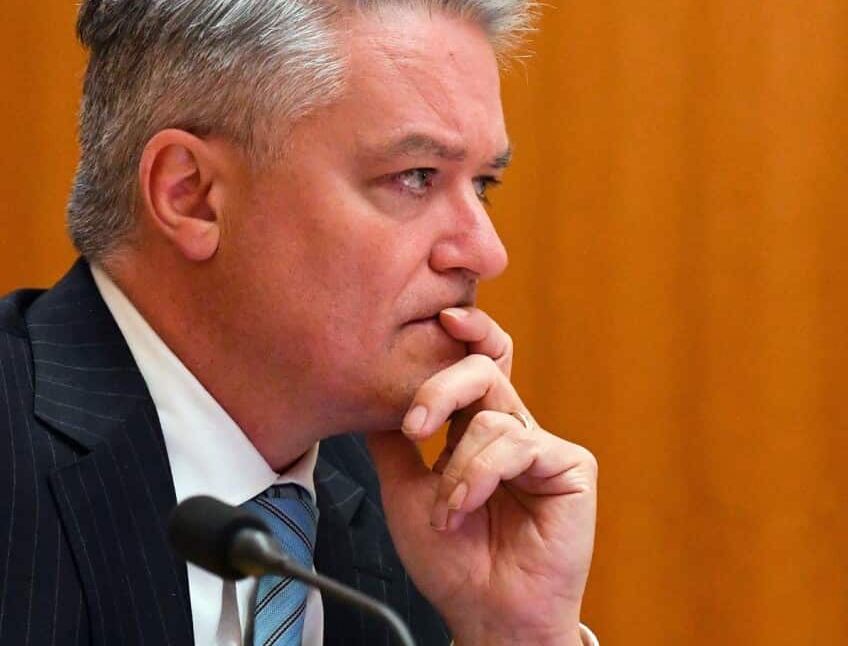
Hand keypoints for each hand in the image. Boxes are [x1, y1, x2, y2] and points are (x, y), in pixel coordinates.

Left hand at [365, 307, 596, 645]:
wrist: (483, 615)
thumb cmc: (451, 563)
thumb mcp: (401, 490)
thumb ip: (392, 441)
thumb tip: (363, 393)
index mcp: (475, 430)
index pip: (472, 365)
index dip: (464, 333)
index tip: (440, 318)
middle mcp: (510, 430)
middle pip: (482, 369)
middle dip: (440, 388)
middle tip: (414, 425)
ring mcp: (541, 447)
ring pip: (491, 415)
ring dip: (455, 469)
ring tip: (445, 511)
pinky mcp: (571, 467)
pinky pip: (519, 444)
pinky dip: (480, 475)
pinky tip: (465, 507)